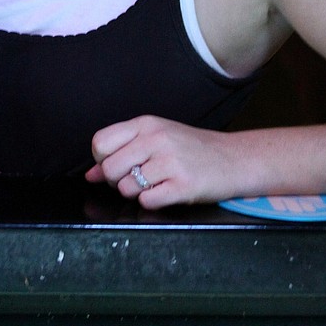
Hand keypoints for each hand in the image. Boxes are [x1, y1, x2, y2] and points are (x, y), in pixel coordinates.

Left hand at [86, 114, 238, 207]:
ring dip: (136, 193)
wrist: (236, 159)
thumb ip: (122, 152)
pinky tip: (166, 193)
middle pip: (110, 168)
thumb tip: (90, 174)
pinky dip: (152, 202)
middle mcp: (157, 138)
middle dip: (117, 181)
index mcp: (146, 123)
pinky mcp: (184, 185)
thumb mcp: (156, 139)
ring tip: (155, 185)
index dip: (102, 160)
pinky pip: (148, 201)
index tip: (118, 165)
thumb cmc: (193, 149)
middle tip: (137, 180)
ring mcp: (171, 161)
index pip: (100, 142)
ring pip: (126, 187)